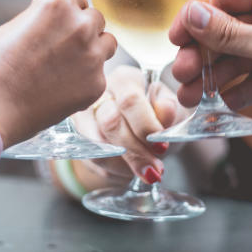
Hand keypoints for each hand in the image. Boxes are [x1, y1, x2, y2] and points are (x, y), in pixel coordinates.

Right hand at [0, 0, 116, 145]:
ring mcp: (92, 56)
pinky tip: (62, 89)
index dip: (66, 13)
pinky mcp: (96, 84)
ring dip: (93, 50)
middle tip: (61, 49)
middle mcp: (81, 25)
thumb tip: (56, 22)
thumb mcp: (14, 26)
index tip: (56, 27)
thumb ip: (43, 18)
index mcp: (58, 3)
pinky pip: (99, 75)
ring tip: (68, 66)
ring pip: (107, 44)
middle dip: (81, 30)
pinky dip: (86, 80)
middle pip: (96, 19)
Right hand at [71, 65, 181, 182]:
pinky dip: (116, 170)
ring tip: (146, 171)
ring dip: (125, 164)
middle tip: (156, 169)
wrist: (145, 134)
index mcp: (125, 80)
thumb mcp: (173, 109)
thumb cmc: (159, 117)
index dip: (145, 125)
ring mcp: (85, 116)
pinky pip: (94, 159)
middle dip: (135, 151)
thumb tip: (164, 110)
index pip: (129, 100)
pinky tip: (131, 170)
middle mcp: (100, 94)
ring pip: (99, 144)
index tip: (161, 146)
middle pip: (110, 122)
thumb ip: (170, 109)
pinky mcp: (78, 138)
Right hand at [169, 0, 251, 121]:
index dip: (197, 19)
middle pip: (229, 27)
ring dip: (216, 75)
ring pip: (240, 53)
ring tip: (191, 97)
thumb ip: (229, 34)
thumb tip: (191, 16)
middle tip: (182, 73)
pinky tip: (219, 102)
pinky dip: (239, 87)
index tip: (175, 39)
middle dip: (205, 54)